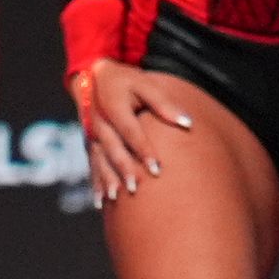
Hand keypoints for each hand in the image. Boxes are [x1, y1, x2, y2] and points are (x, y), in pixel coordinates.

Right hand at [72, 57, 198, 206]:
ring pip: (99, 159)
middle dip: (123, 168)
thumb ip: (164, 103)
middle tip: (136, 187)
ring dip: (106, 178)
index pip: (130, 130)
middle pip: (112, 148)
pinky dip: (95, 183)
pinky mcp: (89, 144)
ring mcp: (92, 135)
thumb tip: (188, 123)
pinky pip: (91, 165)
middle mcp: (99, 122)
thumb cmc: (127, 82)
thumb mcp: (145, 85)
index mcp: (114, 106)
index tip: (157, 169)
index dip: (143, 149)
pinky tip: (100, 201)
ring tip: (116, 197)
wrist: (94, 77)